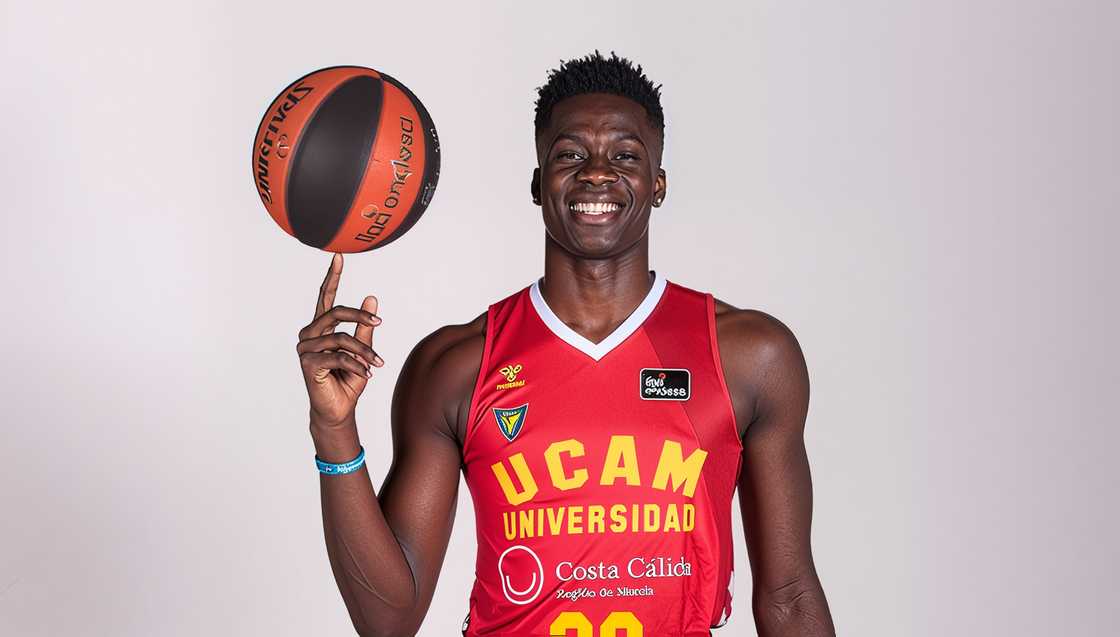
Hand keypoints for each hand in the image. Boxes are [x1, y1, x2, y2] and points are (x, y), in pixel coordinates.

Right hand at [297, 252, 383, 429]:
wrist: (339, 409)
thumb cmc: (348, 380)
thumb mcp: (362, 350)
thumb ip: (365, 327)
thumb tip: (371, 297)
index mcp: (321, 327)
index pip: (325, 297)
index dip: (332, 276)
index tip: (339, 255)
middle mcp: (309, 333)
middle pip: (336, 313)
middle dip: (360, 317)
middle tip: (378, 323)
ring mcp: (305, 348)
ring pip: (341, 339)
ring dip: (364, 352)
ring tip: (378, 364)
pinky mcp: (308, 363)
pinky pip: (338, 357)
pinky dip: (356, 364)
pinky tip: (367, 373)